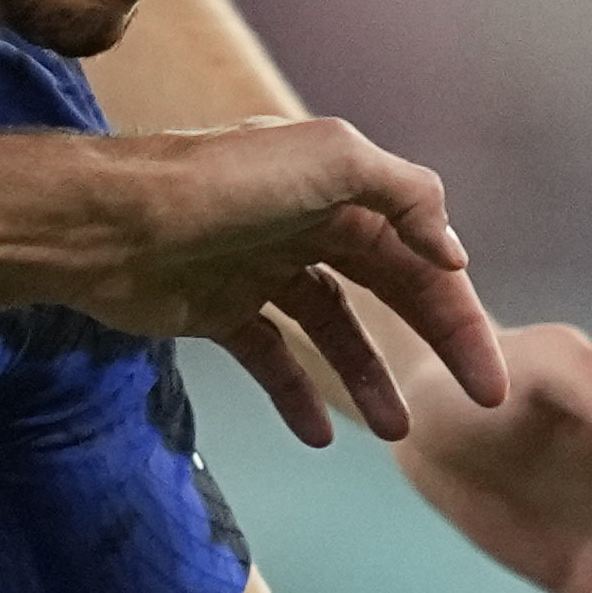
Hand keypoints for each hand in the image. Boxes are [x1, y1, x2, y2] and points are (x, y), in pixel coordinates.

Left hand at [61, 110, 502, 442]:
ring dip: (368, 378)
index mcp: (339, 188)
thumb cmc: (217, 184)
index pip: (419, 256)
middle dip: (435, 344)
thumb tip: (451, 254)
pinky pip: (271, 357)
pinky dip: (296, 394)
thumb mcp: (330, 160)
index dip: (458, 313)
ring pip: (334, 329)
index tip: (485, 375)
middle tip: (474, 401)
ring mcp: (260, 269)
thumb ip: (404, 194)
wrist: (106, 224)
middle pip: (389, 289)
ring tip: (395, 431)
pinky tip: (316, 432)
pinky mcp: (216, 310)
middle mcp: (305, 223)